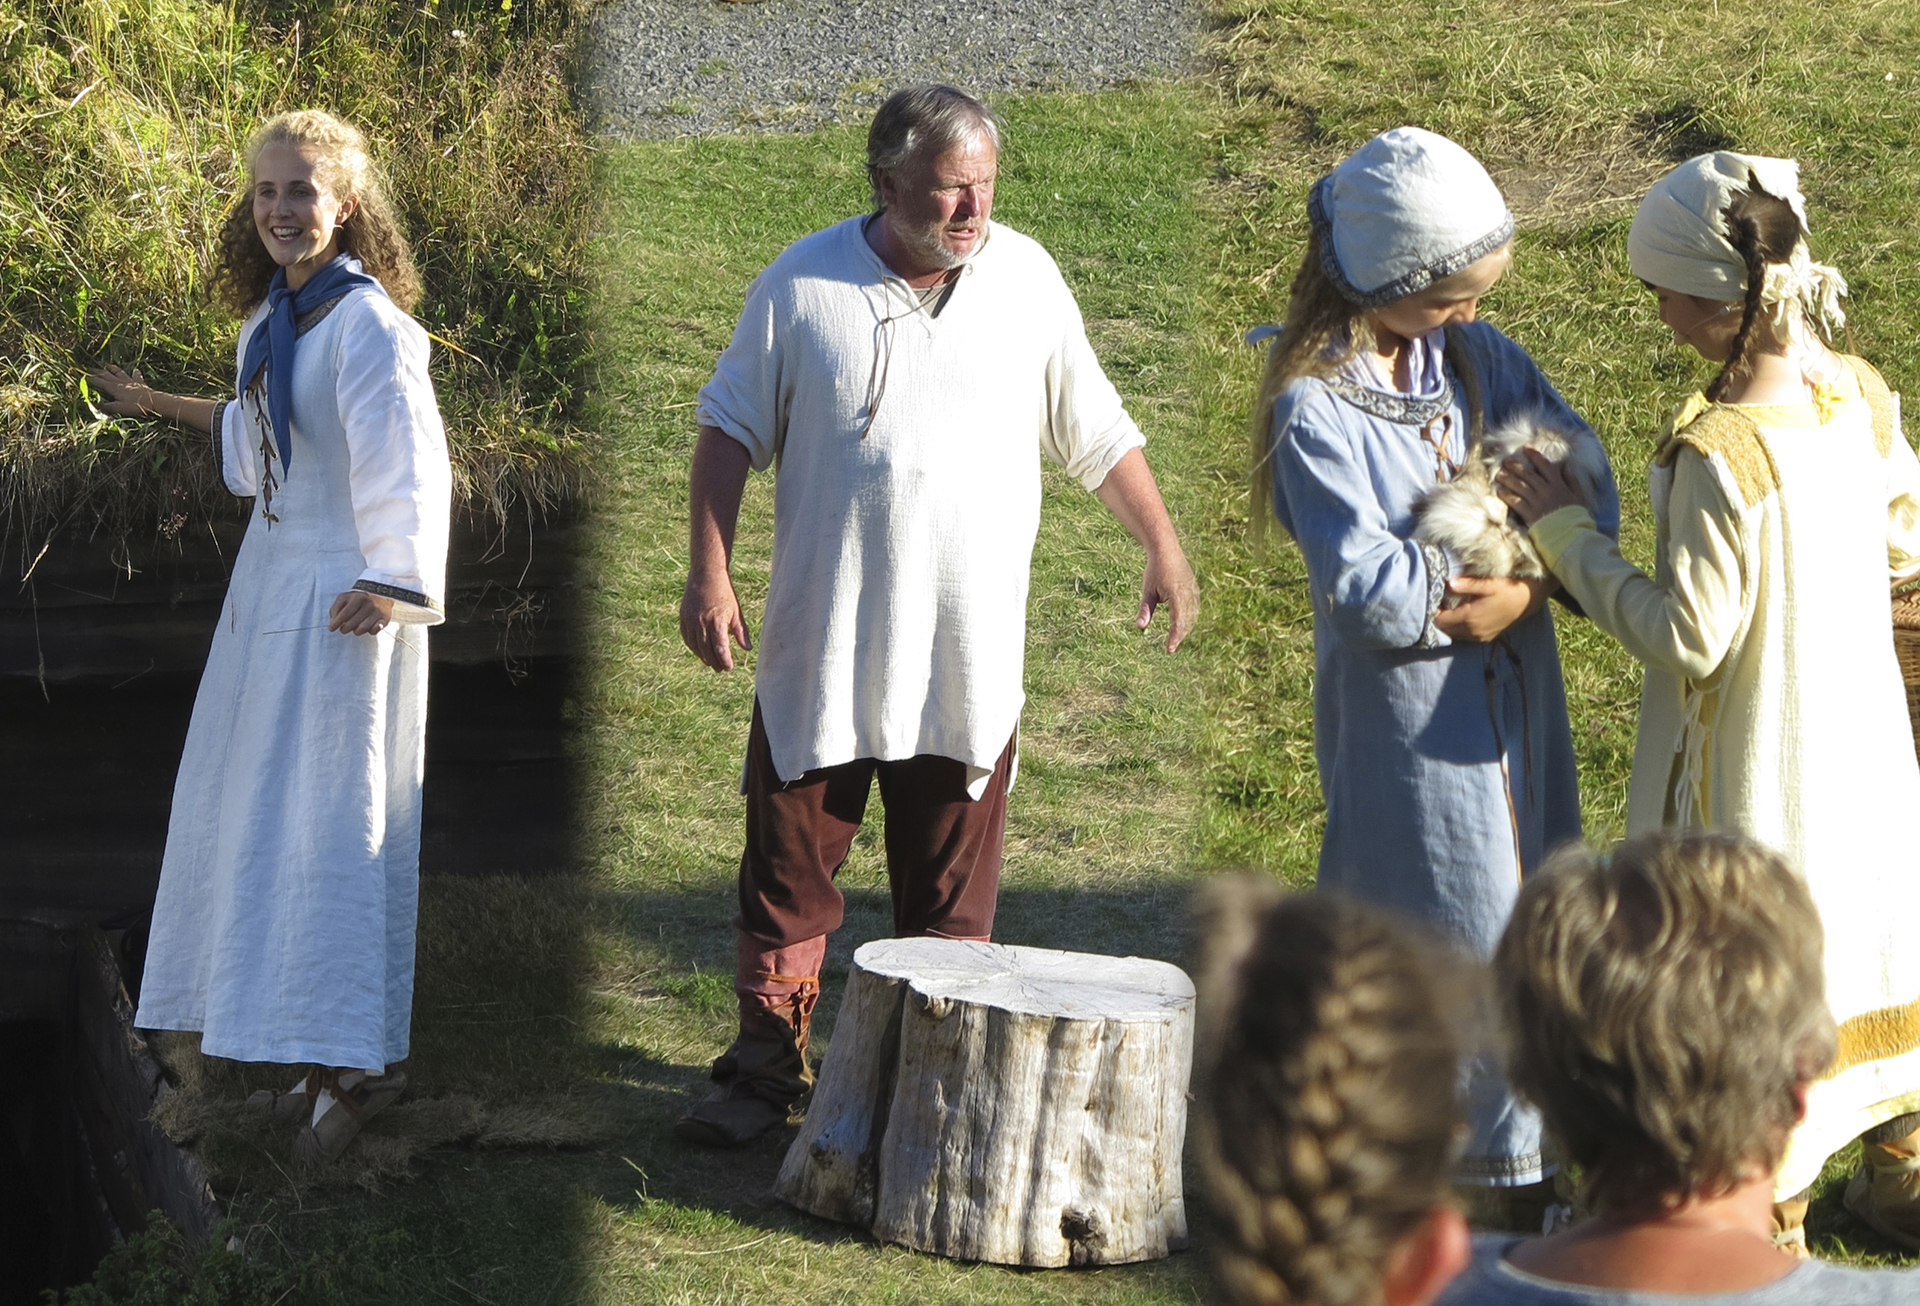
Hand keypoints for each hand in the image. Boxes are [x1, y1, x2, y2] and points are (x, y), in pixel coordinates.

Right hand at [86, 364, 158, 417]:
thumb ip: (106, 407)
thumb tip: (95, 405)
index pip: (98, 382)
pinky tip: (135, 370)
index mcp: (113, 388)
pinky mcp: (140, 383)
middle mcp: (120, 382)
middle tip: (89, 368)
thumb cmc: (135, 406)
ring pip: (119, 372)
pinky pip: (136, 376)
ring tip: (107, 365)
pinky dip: (135, 373)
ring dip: (112, 368)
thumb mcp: (119, 408)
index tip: (81, 375)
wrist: (154, 402)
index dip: (89, 379)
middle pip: (106, 374)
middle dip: (96, 371)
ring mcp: (130, 381)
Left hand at [329, 590, 394, 635]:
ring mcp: (378, 612)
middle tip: (344, 628)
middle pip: (352, 624)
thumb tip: (332, 623)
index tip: (331, 628)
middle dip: (344, 629)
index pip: (344, 614)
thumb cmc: (358, 598)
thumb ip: (335, 609)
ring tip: (355, 626)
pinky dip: (369, 631)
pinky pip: (373, 631)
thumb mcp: (345, 598)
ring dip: (356, 631)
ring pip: (362, 629)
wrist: (381, 592)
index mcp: (358, 598)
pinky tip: (367, 626)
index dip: (336, 623)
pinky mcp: (385, 619)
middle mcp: (369, 604)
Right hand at [681, 569, 750, 670]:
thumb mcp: (736, 611)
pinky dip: (694, 647)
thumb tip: (747, 649)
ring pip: (696, 646)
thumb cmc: (724, 592)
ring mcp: (690, 620)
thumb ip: (740, 631)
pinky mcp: (683, 617)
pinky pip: (687, 638)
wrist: (705, 574)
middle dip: (714, 662)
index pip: (720, 648)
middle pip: (707, 650)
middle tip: (721, 669)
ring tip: (711, 662)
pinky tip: (700, 651)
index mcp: (717, 621)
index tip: (729, 667)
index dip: (725, 660)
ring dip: (703, 656)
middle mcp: (701, 623)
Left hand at [1138, 546, 1198, 652]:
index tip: (1169, 649)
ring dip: (1184, 628)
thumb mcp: (1147, 590)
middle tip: (1170, 647)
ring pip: (1192, 616)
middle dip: (1179, 635)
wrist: (1166, 550)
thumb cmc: (1154, 571)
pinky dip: (1188, 619)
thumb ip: (1145, 610)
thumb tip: (1139, 627)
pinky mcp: (1194, 589)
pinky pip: (1194, 609)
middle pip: (1187, 622)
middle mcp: (1189, 594)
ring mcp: (1194, 591)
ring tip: (1174, 639)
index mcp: (1177, 594)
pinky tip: (1181, 626)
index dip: (1174, 637)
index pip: (1178, 622)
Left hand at [1433, 575, 1550, 642]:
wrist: (1528, 602)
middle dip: (1438, 617)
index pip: (1440, 620)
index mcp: (1470, 617)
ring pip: (1453, 634)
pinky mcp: (1484, 639)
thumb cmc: (1508, 590)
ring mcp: (1478, 637)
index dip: (1433, 610)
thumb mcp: (1489, 584)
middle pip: (1444, 629)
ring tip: (1448, 609)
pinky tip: (1460, 617)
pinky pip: (1463, 637)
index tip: (1434, 598)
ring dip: (1448, 624)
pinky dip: (1458, 629)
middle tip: (1438, 603)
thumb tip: (1449, 582)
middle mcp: (1472, 631)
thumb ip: (1468, 584)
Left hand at [1495, 448, 1585, 526]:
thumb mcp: (1578, 495)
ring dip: (1508, 479)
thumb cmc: (1574, 515)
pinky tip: (1499, 491)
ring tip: (1498, 474)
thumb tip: (1565, 466)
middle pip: (1529, 475)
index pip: (1545, 466)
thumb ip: (1571, 480)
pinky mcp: (1530, 513)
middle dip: (1516, 466)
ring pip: (1520, 486)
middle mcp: (1547, 490)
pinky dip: (1507, 496)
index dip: (1535, 456)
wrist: (1570, 534)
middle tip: (1505, 461)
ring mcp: (1537, 501)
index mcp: (1559, 485)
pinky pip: (1516, 502)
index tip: (1526, 448)